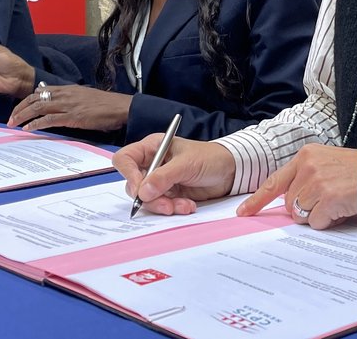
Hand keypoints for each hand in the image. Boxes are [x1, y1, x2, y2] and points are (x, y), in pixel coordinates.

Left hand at [8, 84, 131, 131]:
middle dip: (19, 108)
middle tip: (10, 119)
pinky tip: (28, 129)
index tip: (18, 109)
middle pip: (35, 98)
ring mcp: (68, 105)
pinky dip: (36, 123)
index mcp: (67, 89)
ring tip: (13, 123)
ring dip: (23, 115)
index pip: (40, 91)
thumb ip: (70, 99)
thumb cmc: (105, 105)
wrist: (120, 107)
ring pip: (39, 107)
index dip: (26, 100)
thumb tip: (58, 104)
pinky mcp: (73, 116)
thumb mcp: (84, 97)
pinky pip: (50, 119)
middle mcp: (65, 94)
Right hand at [112, 136, 235, 215]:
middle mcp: (152, 164)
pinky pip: (162, 206)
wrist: (231, 171)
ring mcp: (160, 181)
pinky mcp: (169, 194)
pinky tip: (188, 206)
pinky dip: (174, 209)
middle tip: (167, 205)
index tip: (139, 190)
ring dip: (164, 206)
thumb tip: (142, 192)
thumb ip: (164, 177)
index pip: (125, 159)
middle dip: (150, 198)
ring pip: (147, 199)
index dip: (128, 175)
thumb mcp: (187, 164)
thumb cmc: (210, 158)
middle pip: (134, 184)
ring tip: (184, 206)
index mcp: (152, 148)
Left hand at [237, 144, 356, 229]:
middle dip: (304, 209)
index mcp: (305, 156)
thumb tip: (289, 203)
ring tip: (336, 203)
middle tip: (327, 201)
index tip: (243, 212)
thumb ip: (305, 177)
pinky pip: (318, 222)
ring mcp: (318, 182)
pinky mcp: (330, 197)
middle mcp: (308, 166)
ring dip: (317, 215)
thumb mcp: (326, 164)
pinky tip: (342, 210)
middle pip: (289, 203)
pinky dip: (329, 221)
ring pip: (301, 214)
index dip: (257, 199)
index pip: (274, 181)